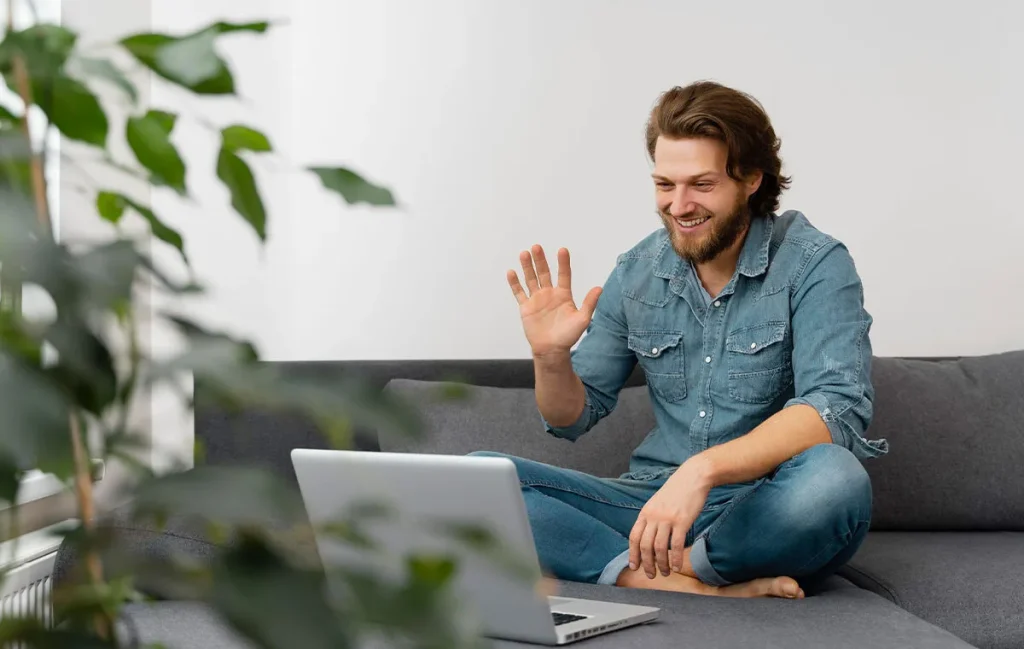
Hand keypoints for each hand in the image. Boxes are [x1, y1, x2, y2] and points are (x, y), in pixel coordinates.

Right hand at [507, 245, 601, 356]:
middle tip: (537, 247)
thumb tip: (599, 288)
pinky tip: (511, 272)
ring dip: (527, 267)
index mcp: (563, 295)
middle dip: (540, 260)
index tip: (562, 250)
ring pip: (531, 279)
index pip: (563, 275)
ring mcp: (537, 300)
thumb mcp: (583, 319)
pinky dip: (515, 283)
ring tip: (524, 253)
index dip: (563, 263)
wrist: (552, 350)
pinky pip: (519, 293)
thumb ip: (589, 303)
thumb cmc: (568, 336)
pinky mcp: (526, 308)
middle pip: (544, 273)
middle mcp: (549, 294)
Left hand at [628, 460, 713, 578]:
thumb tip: (649, 536)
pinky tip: (677, 567)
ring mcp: (667, 519)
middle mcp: (653, 516)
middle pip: (645, 545)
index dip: (633, 554)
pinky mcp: (682, 521)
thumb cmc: (677, 491)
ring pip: (659, 548)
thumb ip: (652, 517)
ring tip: (666, 573)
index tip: (634, 566)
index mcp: (645, 512)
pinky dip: (676, 559)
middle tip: (651, 575)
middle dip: (646, 563)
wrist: (693, 476)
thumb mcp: (658, 502)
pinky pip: (676, 545)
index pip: (634, 537)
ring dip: (662, 564)